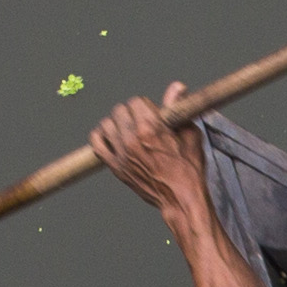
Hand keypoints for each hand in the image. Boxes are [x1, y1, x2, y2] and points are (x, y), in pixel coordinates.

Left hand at [88, 85, 210, 226]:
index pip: (137, 101)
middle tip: (142, 123)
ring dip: (117, 124)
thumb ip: (178, 108)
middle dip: (132, 113)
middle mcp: (132, 139)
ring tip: (128, 130)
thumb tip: (177, 87)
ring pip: (107, 124)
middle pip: (120, 110)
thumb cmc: (189, 168)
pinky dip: (100, 136)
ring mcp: (121, 153)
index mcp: (151, 128)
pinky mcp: (115, 166)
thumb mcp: (190, 134)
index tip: (153, 114)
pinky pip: (96, 143)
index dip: (146, 106)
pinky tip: (111, 137)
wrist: (181, 199)